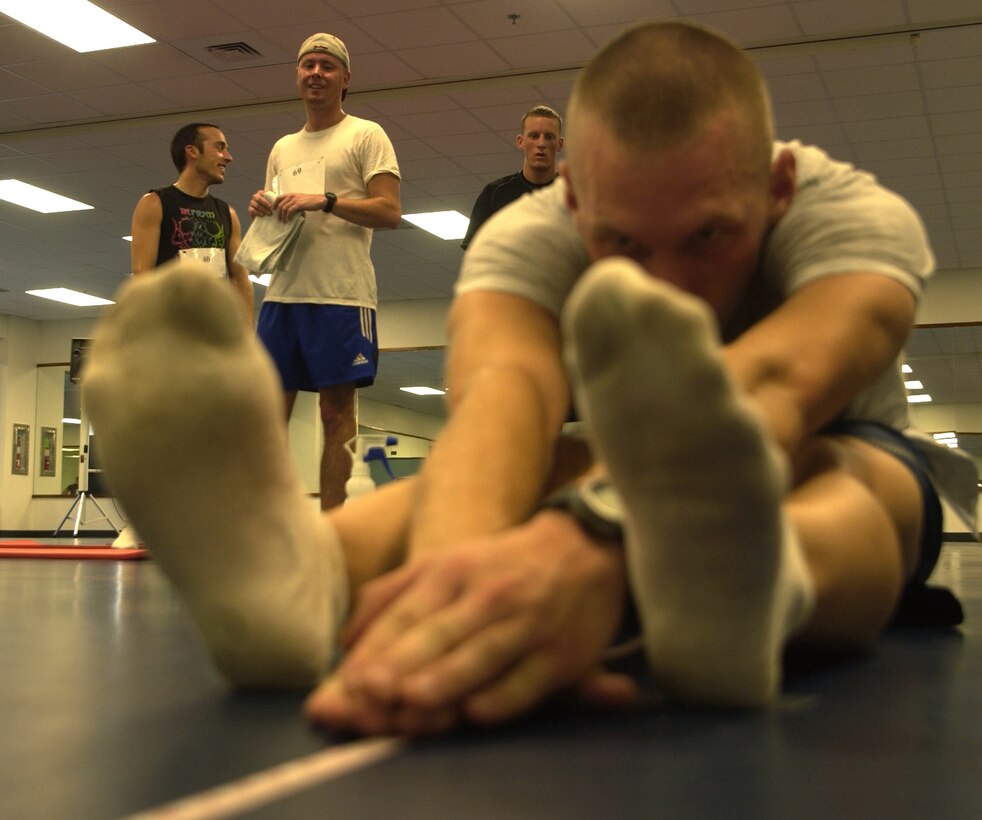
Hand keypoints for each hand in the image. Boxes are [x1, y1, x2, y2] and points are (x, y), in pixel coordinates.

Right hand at [247, 189, 273, 217]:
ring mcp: (252, 202)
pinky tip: (263, 215)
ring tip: (269, 213)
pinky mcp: (250, 209)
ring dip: (263, 209)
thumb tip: (279, 198)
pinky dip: (258, 213)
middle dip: (266, 204)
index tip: (272, 205)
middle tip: (271, 209)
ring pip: (256, 205)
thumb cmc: (270, 208)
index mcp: (261, 193)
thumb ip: (274, 200)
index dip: (268, 199)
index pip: (263, 193)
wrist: (264, 217)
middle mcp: (255, 196)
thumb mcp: (273, 203)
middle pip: (259, 199)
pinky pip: (252, 210)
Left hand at [272, 192, 329, 220]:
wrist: (319, 200)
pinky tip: (288, 220)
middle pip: (280, 204)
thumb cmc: (310, 201)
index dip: (274, 204)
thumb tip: (288, 210)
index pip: (278, 198)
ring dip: (283, 216)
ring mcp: (295, 200)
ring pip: (284, 208)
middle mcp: (291, 196)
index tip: (274, 210)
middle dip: (278, 213)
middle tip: (279, 219)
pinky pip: (290, 211)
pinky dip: (288, 216)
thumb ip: (293, 203)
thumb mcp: (299, 200)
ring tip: (283, 221)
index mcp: (291, 194)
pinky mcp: (299, 204)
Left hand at [304, 511, 634, 733]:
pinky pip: (527, 681)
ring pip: (481, 655)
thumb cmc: (499, 565)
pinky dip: (502, 697)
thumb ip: (390, 594)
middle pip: (439, 634)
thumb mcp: (443, 563)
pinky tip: (477, 711)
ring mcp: (525, 625)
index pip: (408, 614)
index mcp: (451, 572)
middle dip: (404, 664)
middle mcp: (486, 596)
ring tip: (414, 700)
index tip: (349, 680)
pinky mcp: (560, 655)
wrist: (582, 549)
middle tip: (371, 693)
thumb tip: (346, 640)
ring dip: (447, 678)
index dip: (378, 648)